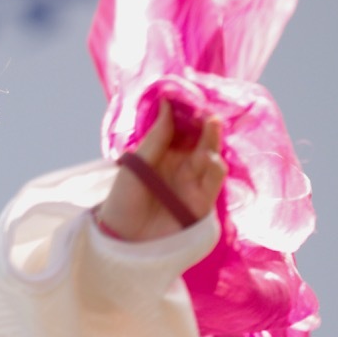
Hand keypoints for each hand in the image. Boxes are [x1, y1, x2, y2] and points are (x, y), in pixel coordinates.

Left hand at [96, 101, 227, 240]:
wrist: (122, 243)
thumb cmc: (122, 202)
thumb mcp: (136, 166)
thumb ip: (156, 138)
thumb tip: (167, 104)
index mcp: (162, 154)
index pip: (180, 127)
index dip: (186, 111)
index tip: (190, 93)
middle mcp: (180, 166)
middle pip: (198, 139)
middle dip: (204, 123)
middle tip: (207, 107)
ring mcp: (192, 183)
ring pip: (210, 157)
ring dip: (212, 141)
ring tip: (211, 124)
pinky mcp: (201, 202)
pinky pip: (213, 183)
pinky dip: (216, 169)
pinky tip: (212, 158)